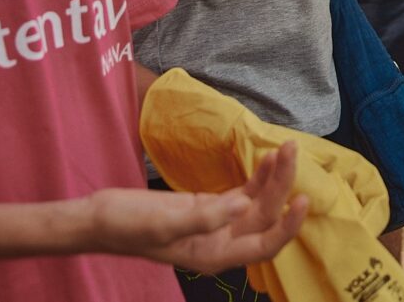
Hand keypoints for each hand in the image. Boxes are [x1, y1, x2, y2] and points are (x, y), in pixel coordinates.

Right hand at [89, 141, 307, 274]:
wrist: (99, 218)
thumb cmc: (127, 226)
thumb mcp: (164, 223)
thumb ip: (205, 217)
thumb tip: (242, 206)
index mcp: (216, 256)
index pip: (265, 245)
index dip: (288, 226)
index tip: (303, 199)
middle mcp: (222, 243)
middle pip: (265, 217)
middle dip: (282, 185)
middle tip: (290, 149)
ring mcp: (217, 224)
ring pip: (256, 202)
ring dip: (273, 177)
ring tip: (284, 147)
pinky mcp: (208, 207)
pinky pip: (242, 193)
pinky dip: (256, 176)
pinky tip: (267, 158)